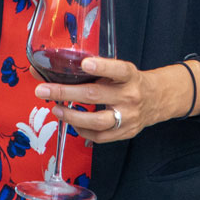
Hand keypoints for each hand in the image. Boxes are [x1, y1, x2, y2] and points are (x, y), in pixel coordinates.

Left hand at [32, 57, 182, 143]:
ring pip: (96, 121)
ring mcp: (128, 117)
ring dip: (71, 116)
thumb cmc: (130, 82)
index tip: (85, 63)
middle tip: (43, 90)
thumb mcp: (118, 69)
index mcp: (129, 76)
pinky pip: (99, 137)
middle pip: (96, 95)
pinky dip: (82, 130)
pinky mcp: (125, 133)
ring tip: (56, 109)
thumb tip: (51, 66)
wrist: (156, 100)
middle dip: (65, 92)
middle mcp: (130, 96)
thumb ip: (93, 68)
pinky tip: (72, 122)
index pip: (118, 70)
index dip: (102, 66)